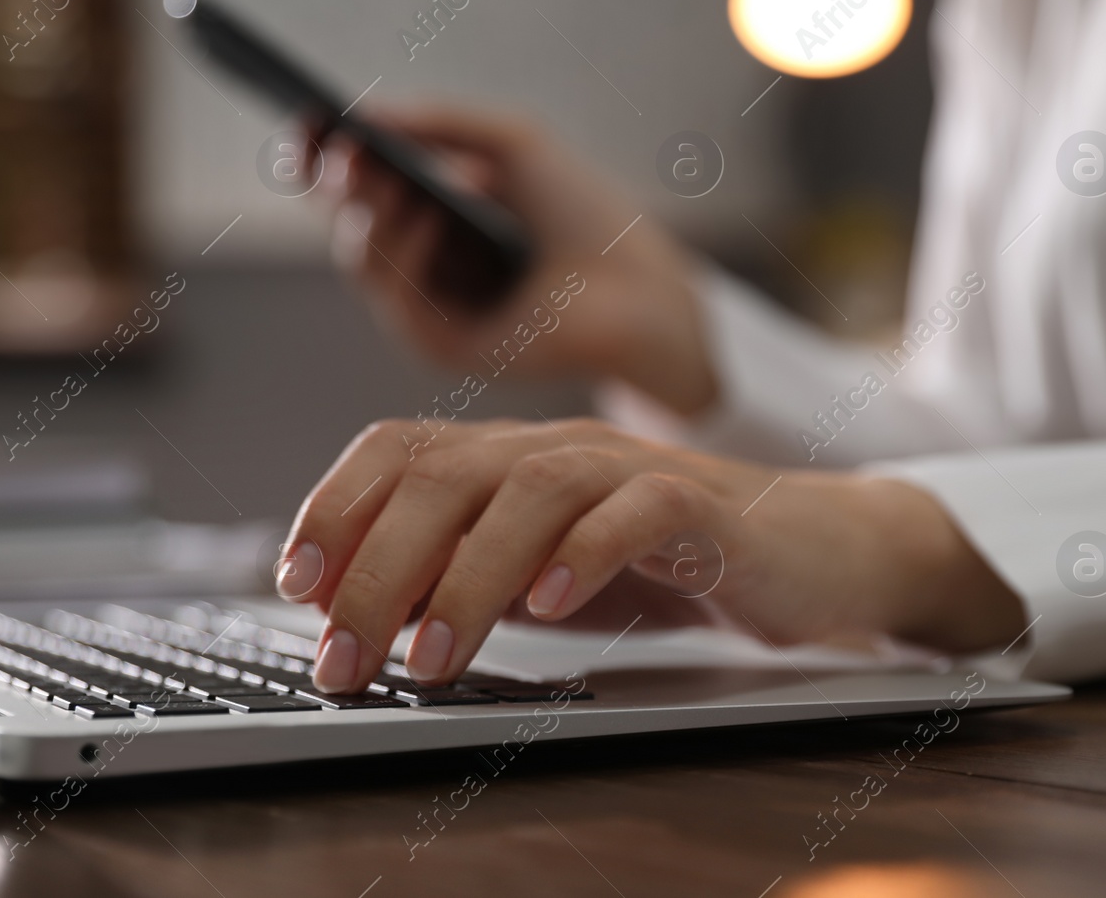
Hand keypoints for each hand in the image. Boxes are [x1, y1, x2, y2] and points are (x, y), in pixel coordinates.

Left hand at [279, 417, 1025, 693]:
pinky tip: (552, 605)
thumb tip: (352, 618)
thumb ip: (457, 579)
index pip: (399, 451)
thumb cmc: (660, 563)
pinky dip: (588, 552)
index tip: (296, 585)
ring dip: (468, 575)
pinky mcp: (702, 504)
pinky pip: (639, 510)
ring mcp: (630, 469)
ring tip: (431, 656)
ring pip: (530, 490)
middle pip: (446, 475)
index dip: (337, 508)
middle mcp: (559, 449)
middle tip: (344, 655)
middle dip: (379, 567)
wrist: (810, 551)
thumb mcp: (538, 575)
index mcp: (508, 458)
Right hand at [324, 105, 717, 413]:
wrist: (642, 284)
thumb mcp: (511, 145)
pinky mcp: (445, 348)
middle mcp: (417, 263)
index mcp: (427, 214)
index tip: (305, 118)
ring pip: (363, 261)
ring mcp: (427, 308)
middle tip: (341, 147)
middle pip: (347, 221)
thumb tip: (361, 112)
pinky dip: (407, 255)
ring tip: (378, 173)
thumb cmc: (585, 214)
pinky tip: (428, 218)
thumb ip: (439, 123)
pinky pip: (400, 303)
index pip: (355, 185)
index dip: (323, 155)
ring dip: (367, 214)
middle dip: (338, 182)